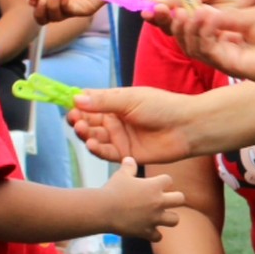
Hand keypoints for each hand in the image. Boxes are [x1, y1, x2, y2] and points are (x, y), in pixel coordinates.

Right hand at [67, 86, 199, 164]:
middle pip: (89, 122)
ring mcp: (120, 138)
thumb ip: (104, 101)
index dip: (77, 105)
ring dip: (85, 135)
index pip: (89, 104)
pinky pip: (106, 153)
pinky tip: (91, 144)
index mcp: (115, 103)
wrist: (186, 127)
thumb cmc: (162, 107)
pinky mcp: (126, 154)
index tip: (67, 105)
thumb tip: (76, 98)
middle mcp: (115, 121)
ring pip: (95, 138)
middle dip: (78, 121)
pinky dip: (97, 149)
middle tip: (74, 120)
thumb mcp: (130, 99)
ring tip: (81, 130)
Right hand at [95, 158, 185, 241]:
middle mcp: (158, 202)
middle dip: (175, 199)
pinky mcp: (146, 231)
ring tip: (159, 217)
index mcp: (154, 186)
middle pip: (180, 199)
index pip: (169, 180)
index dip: (163, 182)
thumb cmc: (112, 190)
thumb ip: (128, 167)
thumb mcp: (121, 175)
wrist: (103, 210)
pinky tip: (146, 230)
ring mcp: (154, 218)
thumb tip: (129, 159)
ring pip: (175, 220)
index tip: (155, 184)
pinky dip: (153, 234)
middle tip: (164, 200)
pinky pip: (158, 236)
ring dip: (168, 218)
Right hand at [169, 3, 254, 87]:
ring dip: (186, 28)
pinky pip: (208, 50)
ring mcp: (224, 58)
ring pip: (192, 46)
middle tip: (161, 8)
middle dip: (170, 22)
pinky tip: (206, 17)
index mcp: (224, 33)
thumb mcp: (250, 15)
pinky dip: (204, 33)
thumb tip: (195, 10)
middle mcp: (220, 47)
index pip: (191, 24)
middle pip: (184, 37)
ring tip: (187, 11)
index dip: (173, 15)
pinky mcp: (231, 66)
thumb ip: (223, 15)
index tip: (157, 2)